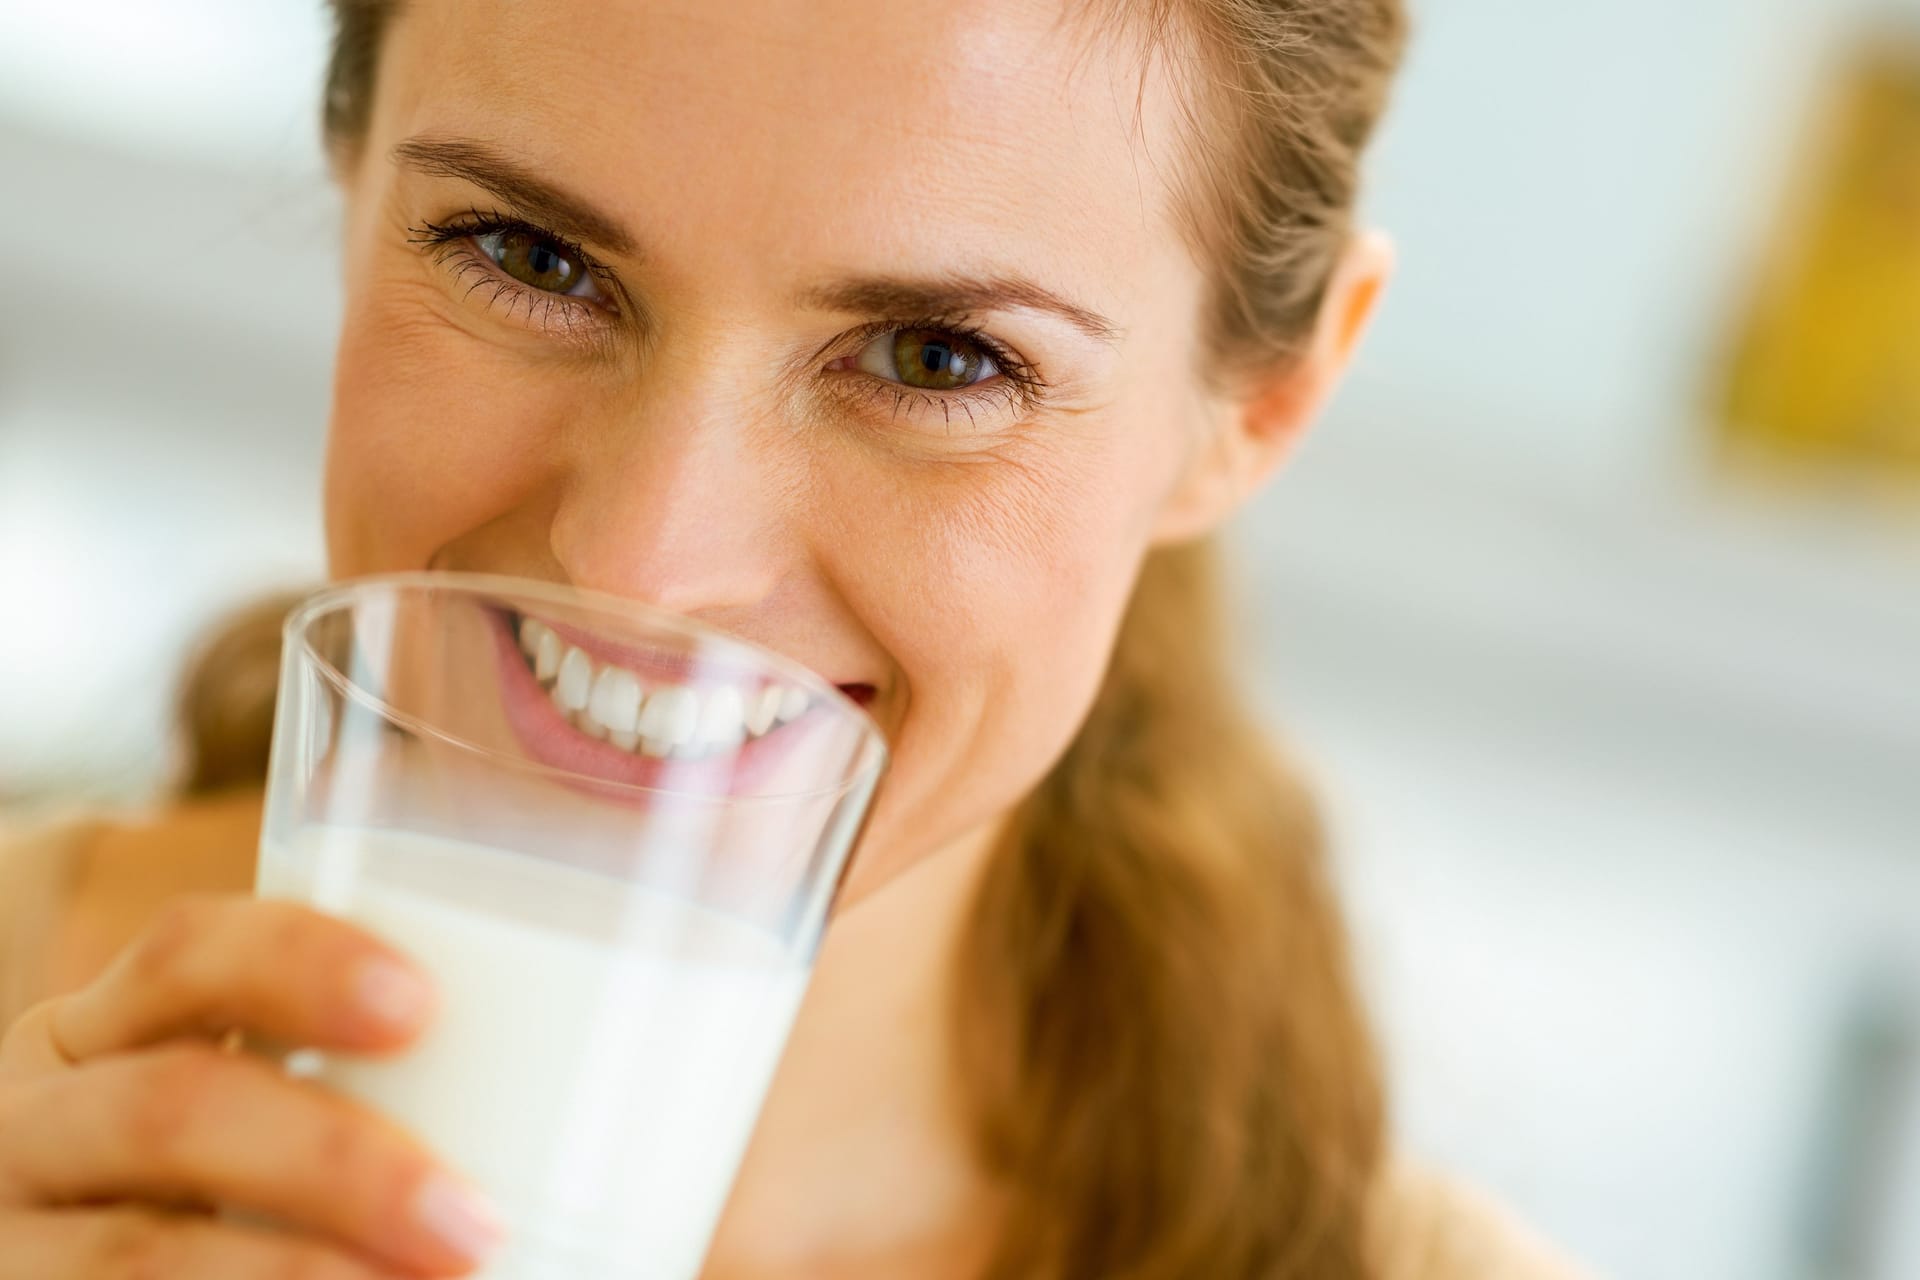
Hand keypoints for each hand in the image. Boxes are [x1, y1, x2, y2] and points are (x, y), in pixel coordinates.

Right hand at [0, 894, 501, 1277]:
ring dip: (293, 1276)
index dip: (301, 964)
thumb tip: (594, 1122)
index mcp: (107, 1030)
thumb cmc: (211, 1187)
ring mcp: (13, 1240)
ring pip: (138, 1254)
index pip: (192, 951)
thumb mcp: (237, 1114)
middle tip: (472, 1222)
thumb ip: (360, 1092)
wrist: (92, 1266)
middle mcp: (38, 1119)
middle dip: (334, 1164)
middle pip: (174, 1108)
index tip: (421, 1006)